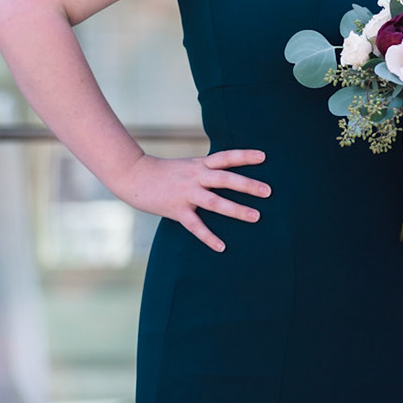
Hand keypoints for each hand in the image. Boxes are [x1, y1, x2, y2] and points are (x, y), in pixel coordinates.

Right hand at [107, 149, 269, 252]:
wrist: (134, 175)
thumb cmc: (165, 171)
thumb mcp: (189, 164)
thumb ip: (207, 168)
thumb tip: (228, 172)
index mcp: (200, 164)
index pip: (226, 157)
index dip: (245, 156)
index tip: (264, 156)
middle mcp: (196, 177)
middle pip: (225, 179)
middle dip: (247, 185)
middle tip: (268, 191)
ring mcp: (187, 194)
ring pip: (215, 202)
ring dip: (237, 210)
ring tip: (256, 216)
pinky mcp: (177, 210)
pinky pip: (196, 226)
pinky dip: (209, 237)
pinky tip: (222, 247)